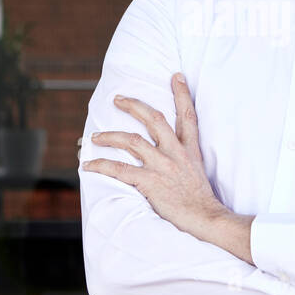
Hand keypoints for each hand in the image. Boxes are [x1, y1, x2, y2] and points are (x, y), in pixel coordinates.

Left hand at [81, 73, 228, 236]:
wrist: (206, 217)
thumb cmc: (201, 200)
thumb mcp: (197, 172)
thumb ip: (184, 160)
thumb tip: (170, 156)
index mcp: (189, 150)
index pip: (188, 116)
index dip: (182, 94)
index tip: (176, 76)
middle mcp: (175, 153)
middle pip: (154, 119)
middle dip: (134, 106)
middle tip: (118, 99)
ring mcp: (163, 166)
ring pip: (132, 141)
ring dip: (110, 136)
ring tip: (95, 137)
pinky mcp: (151, 182)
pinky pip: (120, 169)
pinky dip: (101, 166)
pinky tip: (88, 165)